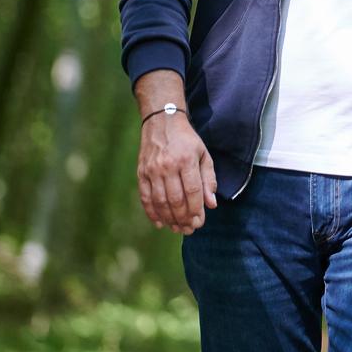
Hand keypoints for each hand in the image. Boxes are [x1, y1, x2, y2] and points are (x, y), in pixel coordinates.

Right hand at [136, 112, 216, 234]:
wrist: (162, 121)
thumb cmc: (187, 140)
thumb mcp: (204, 154)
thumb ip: (208, 179)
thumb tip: (211, 204)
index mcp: (186, 160)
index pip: (192, 191)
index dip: (196, 210)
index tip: (200, 222)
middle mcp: (167, 166)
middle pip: (175, 200)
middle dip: (183, 218)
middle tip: (189, 230)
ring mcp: (152, 170)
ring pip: (160, 201)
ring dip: (169, 219)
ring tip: (177, 228)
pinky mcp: (141, 173)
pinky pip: (145, 197)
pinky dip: (152, 212)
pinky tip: (160, 223)